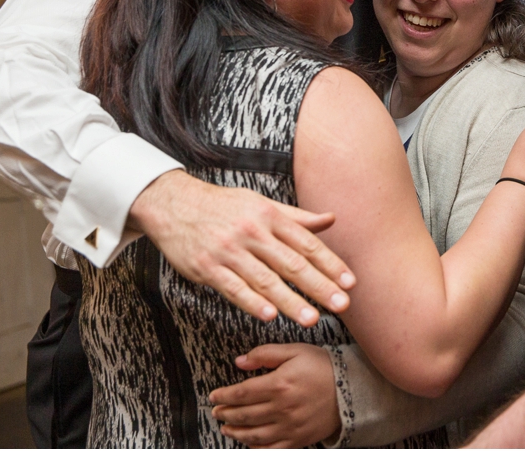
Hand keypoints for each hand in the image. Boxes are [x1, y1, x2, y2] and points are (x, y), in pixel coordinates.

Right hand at [128, 169, 355, 325]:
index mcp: (269, 216)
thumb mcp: (261, 205)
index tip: (350, 282)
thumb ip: (297, 218)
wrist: (174, 204)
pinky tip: (269, 315)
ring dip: (290, 301)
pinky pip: (233, 287)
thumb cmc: (223, 206)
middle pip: (291, 263)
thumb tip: (331, 219)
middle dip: (319, 286)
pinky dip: (251, 302)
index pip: (306, 243)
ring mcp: (229, 250)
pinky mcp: (207, 267)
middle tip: (342, 305)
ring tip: (312, 319)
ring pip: (265, 279)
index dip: (330, 263)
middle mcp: (252, 232)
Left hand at [210, 344, 339, 448]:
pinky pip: (271, 449)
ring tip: (226, 427)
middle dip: (225, 413)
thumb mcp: (295, 351)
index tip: (214, 396)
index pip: (241, 393)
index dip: (223, 396)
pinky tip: (247, 442)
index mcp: (279, 384)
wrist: (352, 388)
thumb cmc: (323, 367)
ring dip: (235, 432)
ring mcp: (289, 427)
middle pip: (244, 414)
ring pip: (253, 434)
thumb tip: (239, 362)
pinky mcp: (298, 439)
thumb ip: (265, 354)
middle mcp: (282, 408)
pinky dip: (255, 447)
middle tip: (216, 411)